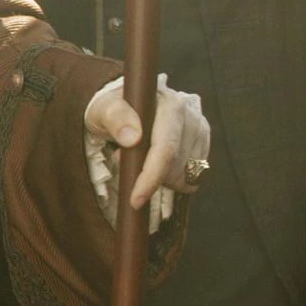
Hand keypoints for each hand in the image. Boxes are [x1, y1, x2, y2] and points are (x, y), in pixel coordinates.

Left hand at [85, 80, 209, 208]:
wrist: (124, 104)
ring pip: (188, 174)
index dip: (151, 177)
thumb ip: (114, 118)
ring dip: (163, 178)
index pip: (165, 149)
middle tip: (127, 165)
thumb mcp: (103, 110)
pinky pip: (194, 174)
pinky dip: (174, 177)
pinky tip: (158, 163)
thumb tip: (132, 138)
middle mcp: (189, 115)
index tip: (136, 200)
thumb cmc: (111, 109)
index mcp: (168, 105)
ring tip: (142, 159)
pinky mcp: (203, 140)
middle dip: (151, 178)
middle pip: (177, 166)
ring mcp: (199, 128)